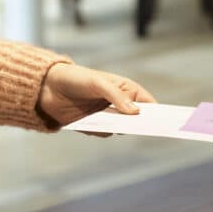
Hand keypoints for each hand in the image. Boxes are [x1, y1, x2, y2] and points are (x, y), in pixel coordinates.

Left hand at [37, 63, 155, 126]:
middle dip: (141, 123)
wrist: (46, 87)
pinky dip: (100, 130)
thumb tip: (135, 113)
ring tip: (118, 125)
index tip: (166, 121)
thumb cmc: (76, 78)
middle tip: (148, 129)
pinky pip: (103, 133)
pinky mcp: (92, 127)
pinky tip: (91, 122)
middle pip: (136, 119)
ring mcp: (106, 116)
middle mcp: (118, 104)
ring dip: (118, 127)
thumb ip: (116, 96)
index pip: (147, 103)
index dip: (157, 112)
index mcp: (125, 90)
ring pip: (120, 128)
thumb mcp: (98, 83)